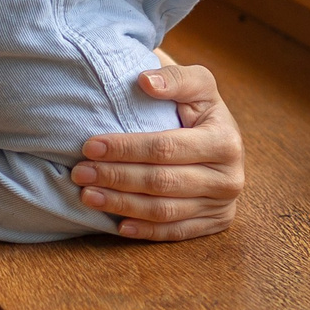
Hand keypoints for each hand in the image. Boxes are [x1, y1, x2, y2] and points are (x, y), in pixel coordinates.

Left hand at [69, 61, 243, 239]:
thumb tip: (146, 81)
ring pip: (165, 211)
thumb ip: (175, 78)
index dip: (125, 148)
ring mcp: (223, 204)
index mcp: (225, 141)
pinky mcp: (216, 222)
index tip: (90, 146)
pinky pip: (177, 232)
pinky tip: (118, 225)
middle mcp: (229, 178)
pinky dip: (146, 231)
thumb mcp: (198, 83)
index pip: (165, 148)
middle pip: (162, 182)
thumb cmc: (201, 106)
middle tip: (80, 173)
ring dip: (122, 205)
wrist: (220, 134)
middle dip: (116, 178)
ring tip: (88, 196)